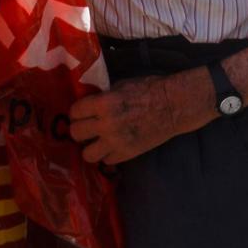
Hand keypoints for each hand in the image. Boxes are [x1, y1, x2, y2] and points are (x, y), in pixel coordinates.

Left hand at [67, 73, 198, 164]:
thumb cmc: (147, 89)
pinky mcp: (128, 153)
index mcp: (103, 103)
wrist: (172, 106)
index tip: (80, 113)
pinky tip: (111, 147)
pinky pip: (107, 161)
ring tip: (95, 141)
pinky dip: (107, 155)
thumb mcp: (119, 86)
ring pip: (87, 154)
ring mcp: (117, 141)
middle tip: (85, 127)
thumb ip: (102, 97)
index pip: (74, 112)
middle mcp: (106, 124)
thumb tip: (88, 104)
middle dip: (79, 129)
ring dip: (90, 147)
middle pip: (76, 133)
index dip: (76, 112)